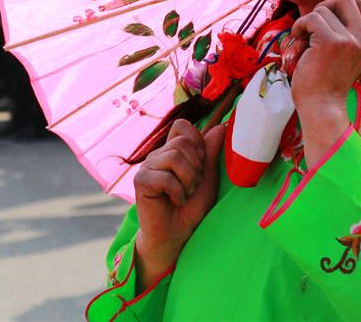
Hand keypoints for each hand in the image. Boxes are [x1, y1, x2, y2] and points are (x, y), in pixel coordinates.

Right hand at [134, 120, 224, 289]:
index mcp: (172, 150)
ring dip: (188, 180)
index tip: (200, 163)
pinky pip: (165, 177)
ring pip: (174, 157)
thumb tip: (220, 126)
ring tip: (185, 193)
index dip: (196, 141)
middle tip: (192, 185)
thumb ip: (211, 152)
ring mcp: (147, 167)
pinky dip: (177, 192)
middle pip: (181, 142)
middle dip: (195, 166)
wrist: (177, 234)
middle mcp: (158, 155)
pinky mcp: (141, 181)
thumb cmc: (192, 206)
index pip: (182, 126)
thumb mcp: (207, 177)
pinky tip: (176, 201)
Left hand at [288, 0, 360, 164]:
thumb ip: (343, 32)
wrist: (321, 107)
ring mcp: (351, 40)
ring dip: (308, 22)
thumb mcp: (341, 55)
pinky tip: (298, 43)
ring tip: (304, 42)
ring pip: (324, 9)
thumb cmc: (323, 84)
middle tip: (311, 26)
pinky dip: (299, 27)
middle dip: (324, 5)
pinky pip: (312, 18)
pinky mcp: (333, 42)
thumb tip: (330, 2)